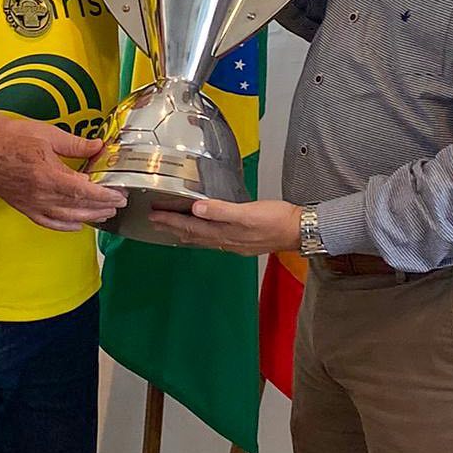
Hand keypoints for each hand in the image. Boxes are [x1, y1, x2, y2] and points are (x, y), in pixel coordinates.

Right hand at [0, 118, 125, 231]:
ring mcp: (31, 203)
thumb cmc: (11, 138)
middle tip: (117, 203)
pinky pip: (47, 223)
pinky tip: (76, 225)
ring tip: (104, 214)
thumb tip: (98, 147)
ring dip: (88, 217)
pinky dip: (64, 227)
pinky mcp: (23, 207)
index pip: (84, 191)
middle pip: (78, 207)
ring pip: (66, 218)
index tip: (119, 195)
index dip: (105, 195)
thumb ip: (75, 144)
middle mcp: (41, 194)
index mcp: (49, 174)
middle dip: (101, 207)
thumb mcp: (48, 135)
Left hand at [149, 197, 301, 254]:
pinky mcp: (242, 241)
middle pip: (192, 235)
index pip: (190, 227)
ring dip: (184, 233)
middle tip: (154, 221)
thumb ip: (221, 210)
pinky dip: (201, 236)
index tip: (154, 215)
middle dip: (172, 227)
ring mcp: (234, 243)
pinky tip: (202, 233)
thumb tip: (196, 208)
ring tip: (170, 229)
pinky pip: (213, 240)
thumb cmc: (276, 219)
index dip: (171, 221)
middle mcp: (226, 241)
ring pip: (202, 239)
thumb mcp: (248, 212)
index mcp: (225, 233)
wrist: (298, 230)